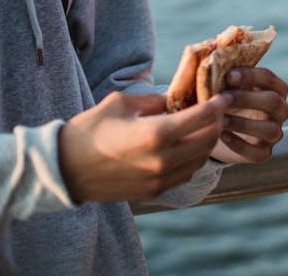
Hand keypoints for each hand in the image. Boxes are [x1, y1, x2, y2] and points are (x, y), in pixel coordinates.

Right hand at [58, 92, 228, 202]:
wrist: (64, 170)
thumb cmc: (89, 130)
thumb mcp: (122, 104)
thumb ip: (156, 101)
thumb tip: (180, 96)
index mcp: (156, 134)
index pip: (204, 117)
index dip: (218, 104)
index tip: (223, 96)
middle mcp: (163, 160)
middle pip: (209, 139)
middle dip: (217, 122)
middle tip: (216, 110)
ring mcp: (160, 179)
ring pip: (201, 159)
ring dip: (207, 142)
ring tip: (202, 126)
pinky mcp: (155, 191)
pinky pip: (186, 173)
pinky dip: (193, 158)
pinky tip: (185, 145)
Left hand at [208, 66, 287, 164]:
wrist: (212, 129)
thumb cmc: (217, 97)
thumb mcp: (216, 80)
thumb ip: (216, 62)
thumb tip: (213, 41)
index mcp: (273, 88)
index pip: (269, 78)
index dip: (251, 76)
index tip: (228, 75)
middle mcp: (280, 110)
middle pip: (274, 102)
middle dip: (248, 99)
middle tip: (222, 99)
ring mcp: (274, 133)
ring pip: (270, 129)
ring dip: (244, 123)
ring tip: (220, 120)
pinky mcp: (264, 153)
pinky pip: (258, 153)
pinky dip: (241, 145)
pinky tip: (222, 136)